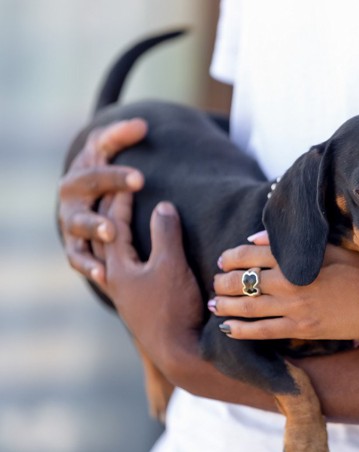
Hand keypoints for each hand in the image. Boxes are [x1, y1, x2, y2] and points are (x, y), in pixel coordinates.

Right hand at [58, 119, 146, 287]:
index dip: (117, 173)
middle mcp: (72, 194)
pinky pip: (78, 257)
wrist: (89, 195)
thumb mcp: (111, 149)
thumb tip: (142, 125)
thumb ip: (123, 136)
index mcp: (82, 168)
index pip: (97, 166)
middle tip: (128, 200)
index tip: (141, 178)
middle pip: (85, 191)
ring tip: (111, 232)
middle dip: (107, 192)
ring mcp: (71, 221)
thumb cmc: (108, 170)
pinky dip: (88, 265)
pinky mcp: (75, 245)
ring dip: (94, 228)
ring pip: (79, 225)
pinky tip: (103, 275)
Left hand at [100, 192, 202, 368]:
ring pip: (107, 260)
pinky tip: (128, 264)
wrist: (178, 352)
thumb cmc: (174, 308)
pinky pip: (120, 274)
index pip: (115, 225)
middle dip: (109, 216)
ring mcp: (124, 296)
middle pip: (104, 241)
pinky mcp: (137, 307)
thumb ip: (166, 233)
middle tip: (114, 195)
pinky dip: (120, 259)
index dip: (122, 201)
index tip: (129, 181)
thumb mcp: (172, 265)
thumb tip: (162, 206)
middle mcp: (114, 281)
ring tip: (112, 226)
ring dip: (110, 238)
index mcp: (118, 268)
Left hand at [212, 233, 358, 339]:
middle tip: (216, 282)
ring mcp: (294, 309)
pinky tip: (227, 329)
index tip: (223, 260)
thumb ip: (292, 244)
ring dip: (225, 306)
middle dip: (223, 282)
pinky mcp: (301, 330)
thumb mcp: (330, 249)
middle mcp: (290, 283)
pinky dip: (240, 330)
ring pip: (247, 307)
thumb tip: (255, 239)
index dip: (232, 257)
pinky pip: (262, 332)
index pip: (252, 254)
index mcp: (297, 260)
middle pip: (243, 281)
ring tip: (214, 305)